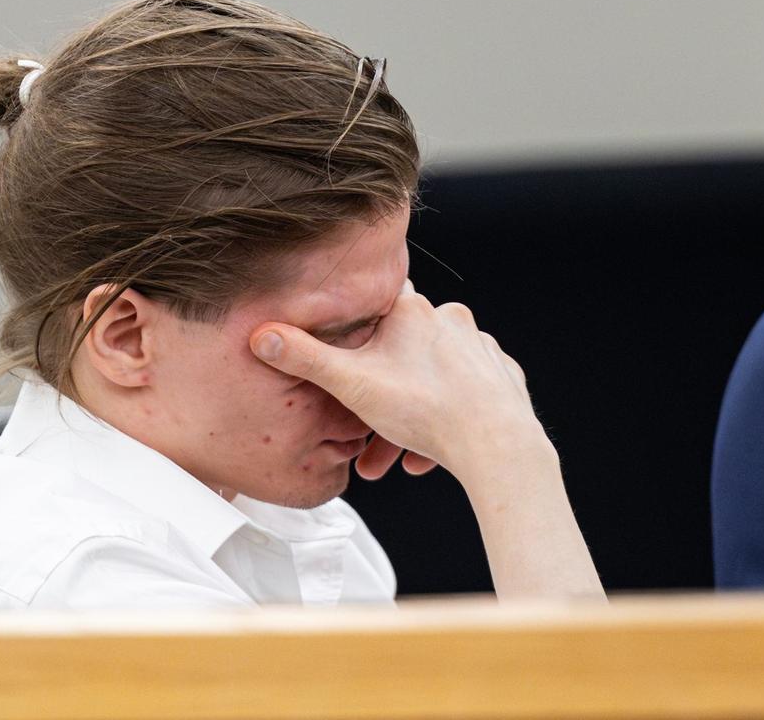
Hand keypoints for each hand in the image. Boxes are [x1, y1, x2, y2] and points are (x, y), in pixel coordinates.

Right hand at [248, 280, 551, 486]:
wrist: (497, 444)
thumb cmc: (427, 410)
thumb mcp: (351, 384)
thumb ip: (304, 358)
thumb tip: (262, 335)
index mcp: (412, 311)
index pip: (374, 304)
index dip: (356, 333)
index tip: (349, 358)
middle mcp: (450, 320)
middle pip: (401, 355)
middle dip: (379, 399)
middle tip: (365, 438)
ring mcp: (480, 348)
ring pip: (431, 380)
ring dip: (409, 419)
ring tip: (397, 458)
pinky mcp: (501, 378)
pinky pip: (463, 396)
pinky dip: (444, 421)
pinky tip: (431, 452)